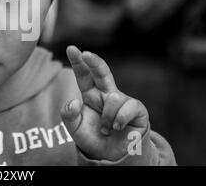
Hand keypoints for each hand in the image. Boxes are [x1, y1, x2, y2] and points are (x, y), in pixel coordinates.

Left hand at [61, 46, 148, 160]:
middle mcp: (106, 94)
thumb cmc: (94, 139)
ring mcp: (122, 100)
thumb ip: (69, 115)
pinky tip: (117, 127)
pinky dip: (119, 118)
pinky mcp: (137, 109)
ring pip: (114, 97)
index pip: (83, 75)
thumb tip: (74, 101)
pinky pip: (128, 106)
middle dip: (94, 61)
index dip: (78, 62)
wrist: (114, 157)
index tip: (71, 48)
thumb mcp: (75, 129)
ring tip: (107, 129)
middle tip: (86, 54)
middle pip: (101, 72)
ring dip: (107, 117)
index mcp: (90, 95)